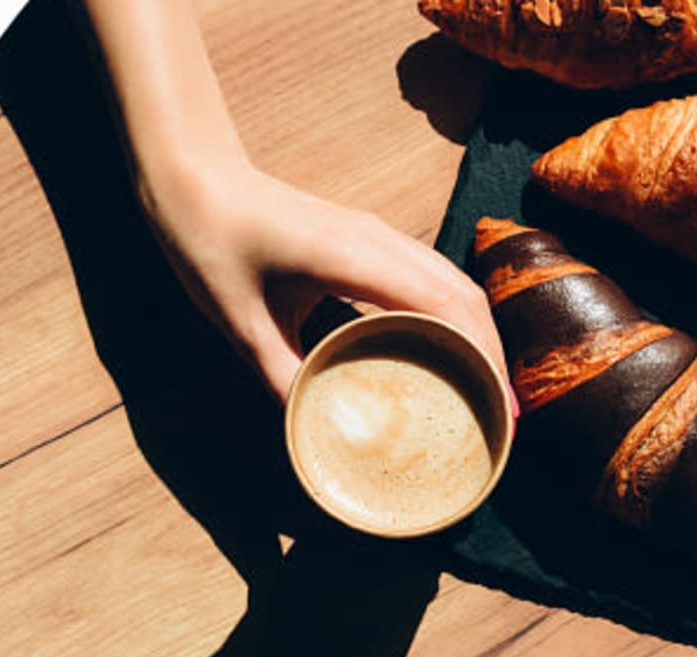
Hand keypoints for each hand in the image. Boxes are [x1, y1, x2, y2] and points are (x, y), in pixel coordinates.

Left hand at [142, 161, 512, 403]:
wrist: (194, 178)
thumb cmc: (211, 245)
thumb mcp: (241, 326)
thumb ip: (285, 381)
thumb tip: (318, 438)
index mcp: (352, 256)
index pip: (444, 303)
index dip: (481, 355)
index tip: (499, 407)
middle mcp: (379, 239)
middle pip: (464, 293)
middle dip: (492, 353)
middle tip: (501, 416)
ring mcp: (379, 234)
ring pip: (454, 281)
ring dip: (478, 333)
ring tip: (486, 390)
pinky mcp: (371, 237)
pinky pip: (431, 276)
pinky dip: (454, 315)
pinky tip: (450, 351)